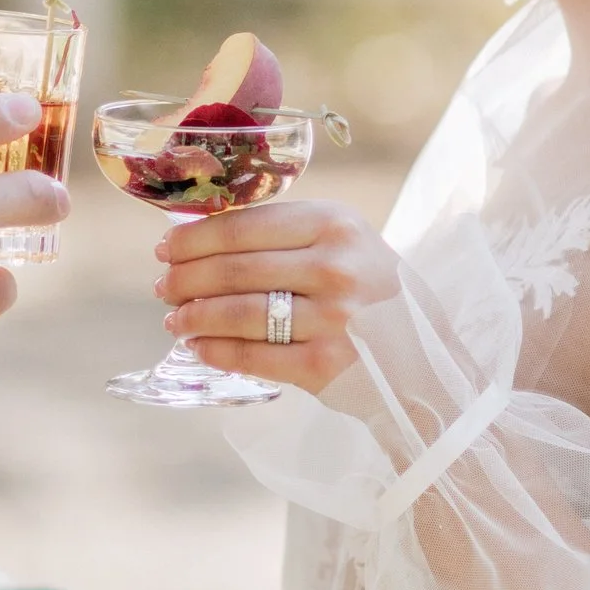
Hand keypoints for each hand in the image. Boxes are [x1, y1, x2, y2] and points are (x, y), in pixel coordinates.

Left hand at [156, 199, 399, 395]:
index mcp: (335, 224)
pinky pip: (252, 355)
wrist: (425, 359)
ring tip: (175, 321)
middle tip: (164, 287)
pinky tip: (200, 347)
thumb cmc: (373, 293)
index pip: (243, 227)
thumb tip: (200, 237)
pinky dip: (217, 351)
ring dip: (193, 317)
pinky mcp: (324, 365)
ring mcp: (331, 318)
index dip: (194, 239)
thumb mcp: (346, 244)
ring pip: (236, 313)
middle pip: (233, 270)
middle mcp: (335, 267)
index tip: (166, 247)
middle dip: (185, 279)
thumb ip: (287, 235)